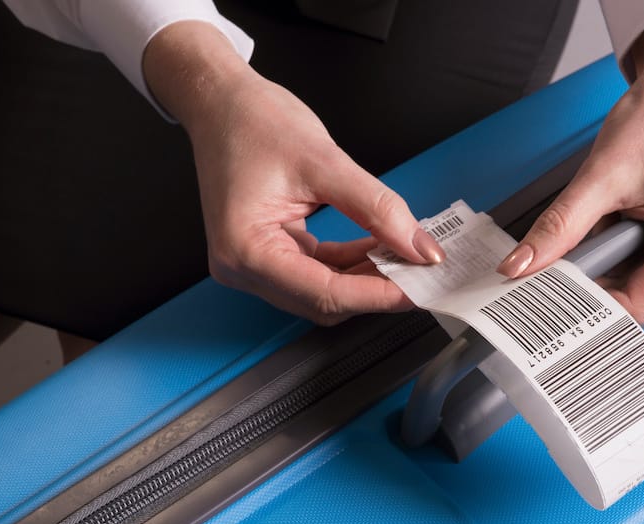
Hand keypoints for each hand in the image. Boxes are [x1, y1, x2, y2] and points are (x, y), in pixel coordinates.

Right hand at [143, 22, 443, 324]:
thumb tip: (420, 248)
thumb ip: (378, 208)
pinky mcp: (268, 254)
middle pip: (325, 301)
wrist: (221, 102)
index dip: (379, 294)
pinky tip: (381, 247)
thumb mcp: (326, 161)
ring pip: (325, 292)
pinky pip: (318, 273)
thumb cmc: (252, 121)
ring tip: (407, 257)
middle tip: (422, 272)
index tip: (421, 286)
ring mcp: (253, 265)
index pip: (326, 294)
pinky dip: (351, 265)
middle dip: (377, 289)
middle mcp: (243, 268)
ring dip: (367, 278)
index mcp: (246, 250)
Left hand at [497, 10, 643, 324]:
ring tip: (604, 219)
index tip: (548, 303)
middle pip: (639, 294)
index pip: (636, 306)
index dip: (587, 306)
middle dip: (597, 276)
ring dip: (611, 257)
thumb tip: (521, 265)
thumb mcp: (604, 176)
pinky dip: (625, 246)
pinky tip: (618, 219)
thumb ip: (559, 227)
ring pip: (642, 278)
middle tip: (560, 258)